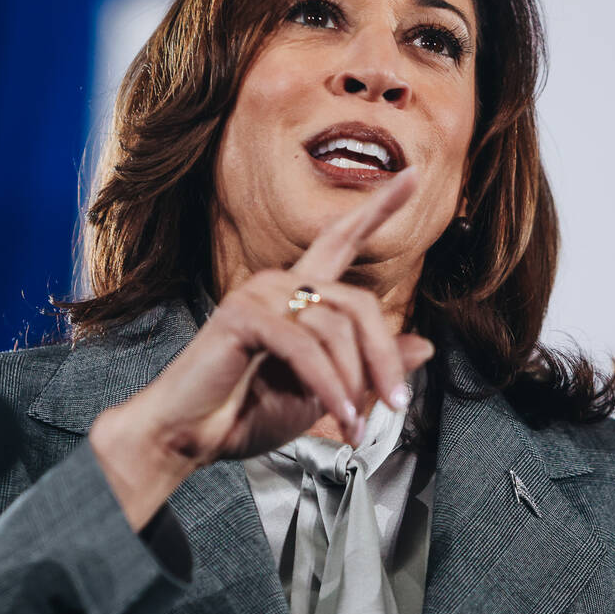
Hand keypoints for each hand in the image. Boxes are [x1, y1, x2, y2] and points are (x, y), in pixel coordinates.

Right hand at [90, 167, 434, 528]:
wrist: (188, 437)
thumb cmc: (245, 414)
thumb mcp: (327, 392)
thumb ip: (368, 366)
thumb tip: (426, 345)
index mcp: (296, 295)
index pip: (340, 239)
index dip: (378, 209)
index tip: (412, 176)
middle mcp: (278, 284)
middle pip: (358, 304)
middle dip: (383, 359)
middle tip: (395, 405)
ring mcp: (258, 294)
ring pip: (336, 328)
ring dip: (352, 385)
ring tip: (352, 426)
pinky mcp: (242, 316)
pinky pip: (306, 348)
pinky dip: (329, 386)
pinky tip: (337, 414)